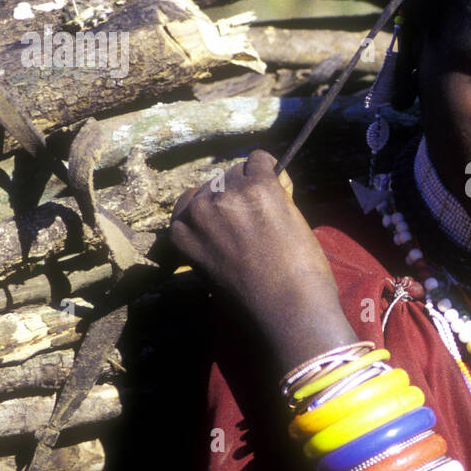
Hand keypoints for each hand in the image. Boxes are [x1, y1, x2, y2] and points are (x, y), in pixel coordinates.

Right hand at [168, 150, 340, 333]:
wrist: (289, 310)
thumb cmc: (256, 302)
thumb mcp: (212, 273)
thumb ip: (209, 241)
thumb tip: (225, 219)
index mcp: (181, 233)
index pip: (190, 202)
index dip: (217, 210)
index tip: (235, 222)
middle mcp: (199, 211)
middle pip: (216, 184)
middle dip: (237, 198)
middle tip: (259, 223)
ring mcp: (228, 197)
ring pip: (240, 172)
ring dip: (256, 186)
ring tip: (273, 217)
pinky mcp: (260, 188)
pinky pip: (261, 160)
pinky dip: (274, 172)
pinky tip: (283, 194)